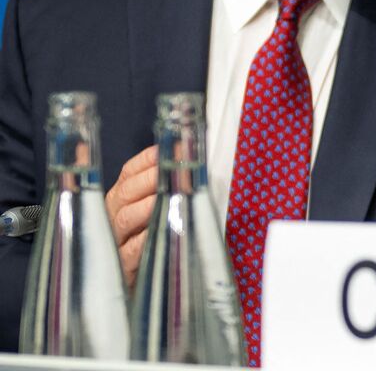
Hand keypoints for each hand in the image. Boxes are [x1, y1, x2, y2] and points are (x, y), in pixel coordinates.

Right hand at [104, 145, 157, 289]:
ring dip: (146, 206)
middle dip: (148, 179)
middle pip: (124, 192)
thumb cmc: (154, 243)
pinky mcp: (123, 268)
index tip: (168, 150)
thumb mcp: (158, 213)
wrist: (139, 292)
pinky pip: (131, 250)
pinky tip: (158, 230)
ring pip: (124, 218)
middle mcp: (112, 216)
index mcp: (121, 199)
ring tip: (165, 198)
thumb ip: (169, 191)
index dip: (147, 159)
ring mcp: (114, 242)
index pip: (129, 171)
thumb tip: (196, 167)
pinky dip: (144, 238)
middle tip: (171, 172)